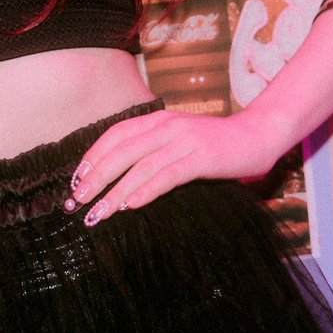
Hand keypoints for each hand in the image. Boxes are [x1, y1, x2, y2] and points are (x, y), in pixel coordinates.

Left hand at [64, 105, 280, 225]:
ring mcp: (185, 140)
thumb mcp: (178, 139)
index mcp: (157, 120)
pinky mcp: (202, 157)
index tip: (76, 180)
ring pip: (141, 166)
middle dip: (96, 178)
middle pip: (122, 151)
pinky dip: (148, 190)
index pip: (115, 134)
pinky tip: (132, 205)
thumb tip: (119, 176)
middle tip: (77, 201)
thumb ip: (152, 149)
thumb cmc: (214, 144)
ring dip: (116, 191)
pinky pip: (169, 175)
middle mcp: (167, 126)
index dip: (93, 156)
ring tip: (98, 212)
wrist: (257, 135)